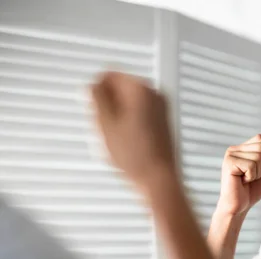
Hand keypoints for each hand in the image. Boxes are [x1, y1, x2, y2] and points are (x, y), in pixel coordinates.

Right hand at [89, 71, 176, 190]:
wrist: (157, 177)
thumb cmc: (135, 154)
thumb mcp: (105, 123)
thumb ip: (96, 98)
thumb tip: (92, 85)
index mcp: (141, 89)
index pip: (110, 74)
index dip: (97, 90)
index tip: (93, 106)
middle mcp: (155, 94)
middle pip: (120, 89)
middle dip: (108, 105)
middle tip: (103, 126)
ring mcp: (162, 108)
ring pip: (128, 104)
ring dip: (116, 116)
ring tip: (114, 137)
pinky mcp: (162, 122)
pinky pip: (138, 115)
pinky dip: (128, 124)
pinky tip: (124, 143)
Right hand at [217, 134, 260, 215]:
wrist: (239, 206)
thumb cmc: (251, 190)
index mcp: (243, 149)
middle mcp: (235, 149)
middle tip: (253, 176)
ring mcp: (231, 155)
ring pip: (258, 156)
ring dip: (258, 172)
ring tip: (247, 179)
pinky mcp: (229, 163)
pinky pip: (251, 165)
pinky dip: (252, 176)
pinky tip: (243, 181)